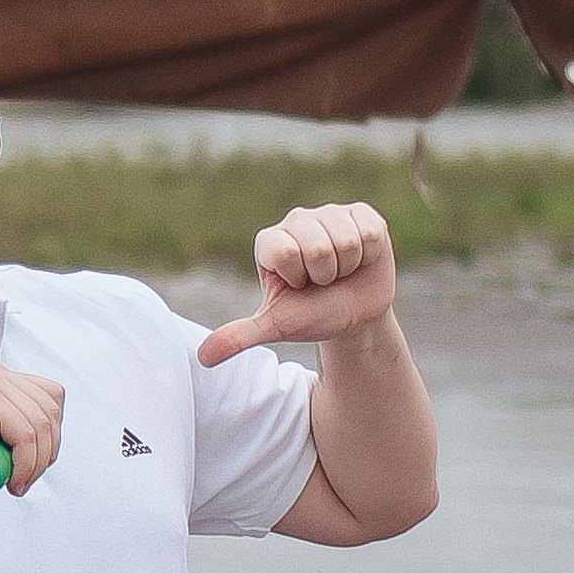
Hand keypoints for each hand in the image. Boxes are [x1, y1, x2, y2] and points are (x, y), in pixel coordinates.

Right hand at [0, 362, 65, 511]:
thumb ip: (22, 426)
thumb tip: (52, 433)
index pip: (52, 397)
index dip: (51, 435)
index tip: (34, 463)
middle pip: (51, 409)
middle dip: (46, 452)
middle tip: (24, 477)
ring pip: (41, 424)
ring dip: (35, 463)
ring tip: (15, 481)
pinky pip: (26, 435)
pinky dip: (25, 464)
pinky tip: (10, 479)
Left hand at [197, 201, 398, 360]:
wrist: (354, 319)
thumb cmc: (312, 316)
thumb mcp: (276, 326)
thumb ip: (240, 336)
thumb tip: (203, 358)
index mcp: (270, 241)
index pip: (285, 253)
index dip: (298, 278)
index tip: (299, 287)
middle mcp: (297, 220)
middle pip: (318, 248)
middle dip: (325, 275)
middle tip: (323, 282)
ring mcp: (330, 214)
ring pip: (346, 241)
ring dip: (348, 267)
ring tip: (341, 272)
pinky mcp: (362, 215)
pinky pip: (370, 232)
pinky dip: (369, 256)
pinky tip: (360, 260)